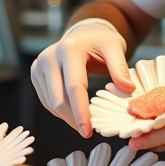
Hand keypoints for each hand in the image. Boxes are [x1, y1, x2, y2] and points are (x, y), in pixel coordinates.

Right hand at [31, 19, 136, 136]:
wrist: (84, 33)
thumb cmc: (101, 41)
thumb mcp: (115, 47)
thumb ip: (120, 68)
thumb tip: (129, 89)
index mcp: (69, 49)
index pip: (74, 87)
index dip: (81, 111)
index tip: (87, 131)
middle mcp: (49, 56)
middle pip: (58, 98)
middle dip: (73, 119)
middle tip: (88, 132)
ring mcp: (39, 65)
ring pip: (50, 102)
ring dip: (66, 117)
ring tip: (83, 122)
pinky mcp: (36, 73)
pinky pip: (46, 100)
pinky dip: (60, 110)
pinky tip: (73, 113)